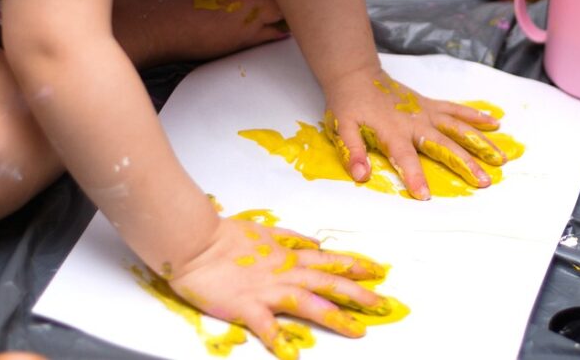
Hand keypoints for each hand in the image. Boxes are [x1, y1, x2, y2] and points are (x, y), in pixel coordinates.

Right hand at [168, 217, 389, 358]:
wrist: (195, 243)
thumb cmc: (225, 237)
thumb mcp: (265, 232)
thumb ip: (291, 238)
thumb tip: (314, 242)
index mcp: (288, 256)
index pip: (328, 260)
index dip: (355, 264)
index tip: (378, 270)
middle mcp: (284, 272)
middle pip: (328, 282)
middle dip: (358, 294)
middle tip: (384, 303)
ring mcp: (267, 290)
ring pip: (309, 302)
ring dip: (335, 316)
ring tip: (358, 330)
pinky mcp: (247, 306)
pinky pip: (266, 326)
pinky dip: (278, 340)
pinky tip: (291, 355)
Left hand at [322, 68, 505, 199]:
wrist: (358, 75)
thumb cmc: (349, 105)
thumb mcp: (342, 128)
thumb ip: (353, 150)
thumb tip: (360, 175)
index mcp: (392, 131)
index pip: (405, 158)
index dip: (414, 176)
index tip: (425, 196)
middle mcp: (415, 122)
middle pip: (444, 145)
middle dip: (464, 163)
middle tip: (483, 181)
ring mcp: (426, 112)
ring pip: (458, 128)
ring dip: (479, 142)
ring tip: (500, 158)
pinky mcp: (431, 105)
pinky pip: (456, 110)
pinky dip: (475, 116)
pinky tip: (495, 123)